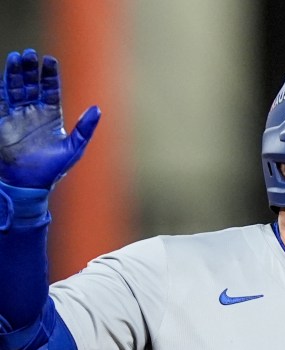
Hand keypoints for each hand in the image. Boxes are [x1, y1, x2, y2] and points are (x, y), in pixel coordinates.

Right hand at [0, 48, 99, 189]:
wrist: (30, 184)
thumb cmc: (54, 169)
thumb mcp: (74, 148)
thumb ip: (85, 128)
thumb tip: (98, 108)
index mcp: (52, 116)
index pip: (50, 90)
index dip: (50, 75)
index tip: (49, 60)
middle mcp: (34, 113)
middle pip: (32, 85)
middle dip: (31, 70)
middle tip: (30, 54)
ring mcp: (18, 117)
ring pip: (16, 89)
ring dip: (16, 74)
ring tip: (17, 58)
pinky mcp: (3, 123)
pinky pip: (1, 101)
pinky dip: (2, 88)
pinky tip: (4, 76)